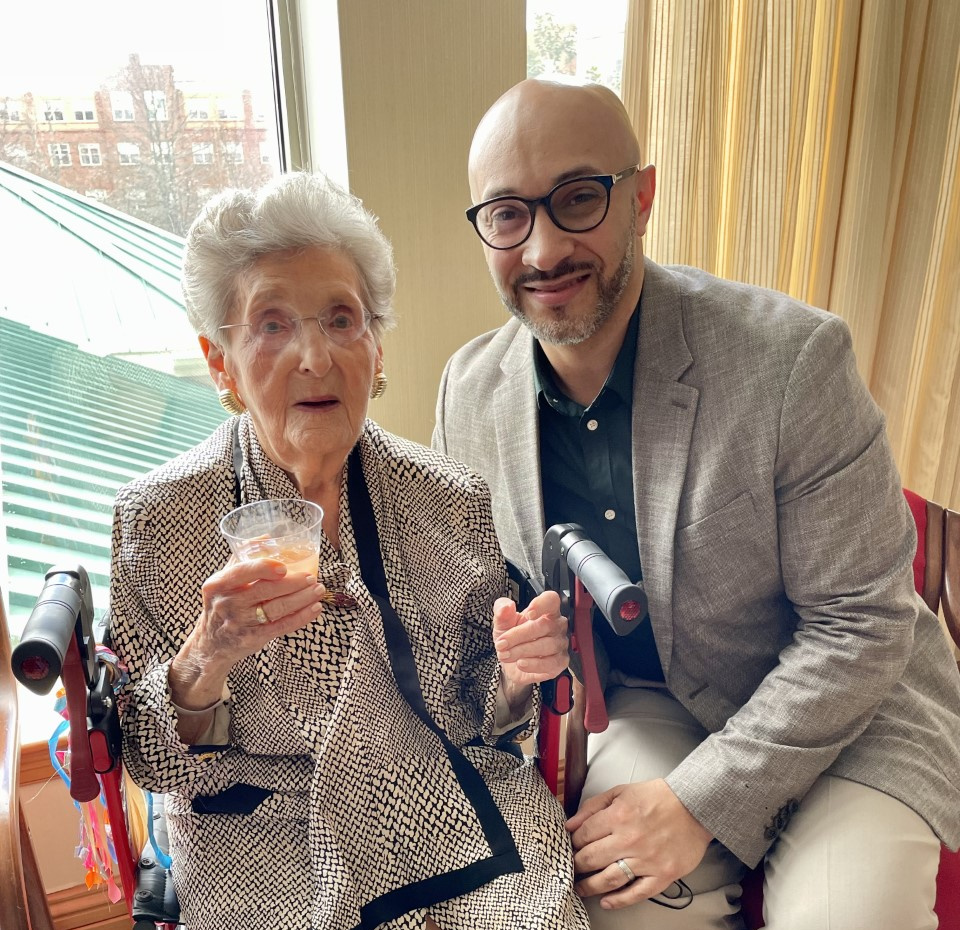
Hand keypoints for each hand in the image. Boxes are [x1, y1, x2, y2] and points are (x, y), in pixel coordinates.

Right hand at [170, 558, 324, 707]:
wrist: (211, 645)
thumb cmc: (222, 604)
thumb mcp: (222, 581)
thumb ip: (242, 558)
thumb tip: (268, 537)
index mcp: (218, 584)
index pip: (242, 572)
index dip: (264, 568)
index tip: (284, 567)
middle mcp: (227, 604)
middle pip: (265, 591)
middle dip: (293, 583)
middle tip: (312, 577)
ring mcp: (240, 623)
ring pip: (277, 609)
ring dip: (302, 599)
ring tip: (318, 590)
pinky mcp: (253, 639)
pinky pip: (281, 626)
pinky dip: (301, 617)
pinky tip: (315, 608)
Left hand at [493, 590, 568, 710]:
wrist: (511, 662)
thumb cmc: (511, 638)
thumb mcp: (502, 623)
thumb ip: (502, 611)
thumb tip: (507, 606)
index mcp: (546, 610)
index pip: (551, 600)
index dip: (542, 605)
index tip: (529, 614)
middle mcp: (557, 625)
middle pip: (544, 625)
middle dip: (519, 635)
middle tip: (502, 643)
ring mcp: (561, 644)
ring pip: (546, 645)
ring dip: (522, 651)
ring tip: (506, 655)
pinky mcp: (560, 662)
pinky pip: (551, 663)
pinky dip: (534, 664)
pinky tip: (521, 663)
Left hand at [566, 779, 711, 909]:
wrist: (694, 806)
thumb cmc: (658, 798)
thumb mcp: (621, 792)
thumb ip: (593, 806)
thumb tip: (571, 824)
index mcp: (618, 816)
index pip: (584, 835)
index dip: (573, 842)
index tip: (571, 846)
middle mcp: (630, 839)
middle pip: (591, 859)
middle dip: (576, 865)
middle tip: (571, 868)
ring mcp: (646, 860)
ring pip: (609, 879)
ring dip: (590, 886)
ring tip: (581, 888)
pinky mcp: (662, 875)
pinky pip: (636, 893)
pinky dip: (619, 901)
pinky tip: (607, 901)